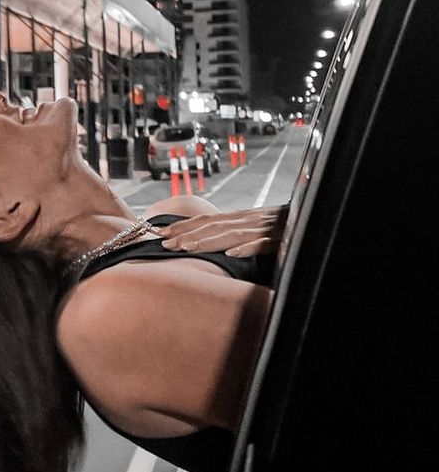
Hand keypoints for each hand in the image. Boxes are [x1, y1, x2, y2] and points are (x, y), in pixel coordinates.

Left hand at [155, 204, 287, 256]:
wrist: (312, 218)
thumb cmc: (281, 227)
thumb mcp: (253, 228)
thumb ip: (233, 232)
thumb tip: (212, 243)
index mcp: (239, 218)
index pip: (205, 220)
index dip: (182, 226)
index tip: (159, 234)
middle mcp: (247, 220)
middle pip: (212, 226)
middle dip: (186, 234)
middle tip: (163, 244)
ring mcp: (262, 229)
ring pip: (231, 234)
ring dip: (208, 240)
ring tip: (188, 247)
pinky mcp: (278, 239)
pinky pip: (261, 244)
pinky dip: (246, 247)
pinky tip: (232, 253)